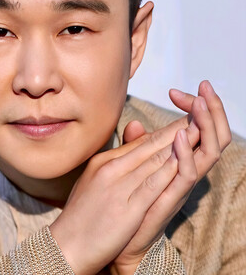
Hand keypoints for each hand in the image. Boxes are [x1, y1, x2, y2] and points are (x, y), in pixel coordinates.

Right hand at [49, 114, 196, 274]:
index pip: (137, 144)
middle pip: (147, 147)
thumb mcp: (93, 182)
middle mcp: (110, 169)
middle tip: (193, 116)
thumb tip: (124, 154)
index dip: (161, 132)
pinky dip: (169, 171)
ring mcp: (118, 187)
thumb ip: (112, 165)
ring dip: (177, 146)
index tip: (178, 123)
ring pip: (153, 161)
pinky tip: (183, 161)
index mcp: (102, 162)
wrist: (66, 245)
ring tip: (196, 132)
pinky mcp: (127, 209)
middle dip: (173, 131)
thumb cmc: (80, 215)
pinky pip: (152, 185)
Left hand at [111, 80, 231, 273]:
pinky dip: (186, 154)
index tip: (177, 91)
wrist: (118, 240)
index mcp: (175, 161)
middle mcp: (183, 170)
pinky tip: (180, 136)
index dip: (191, 108)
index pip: (193, 129)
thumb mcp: (132, 167)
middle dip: (209, 110)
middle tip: (204, 88)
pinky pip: (187, 175)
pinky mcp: (171, 199)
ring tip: (199, 102)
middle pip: (209, 136)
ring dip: (205, 125)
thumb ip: (135, 146)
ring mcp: (179, 184)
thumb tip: (134, 124)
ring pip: (207, 152)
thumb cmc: (127, 202)